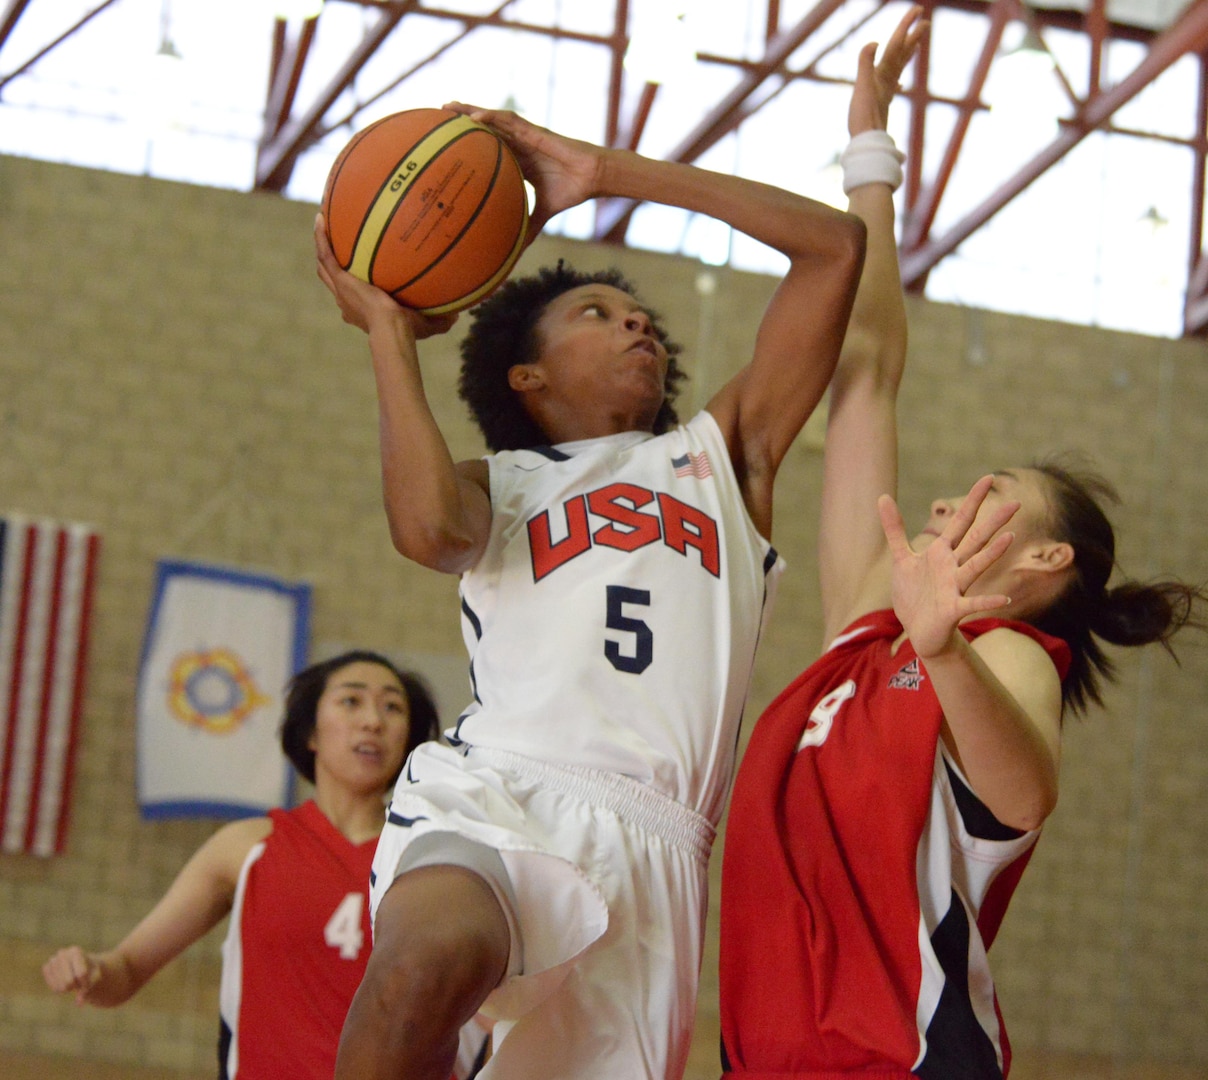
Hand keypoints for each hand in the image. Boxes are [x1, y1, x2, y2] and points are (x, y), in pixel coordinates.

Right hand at [43, 945, 100, 1004]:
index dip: (85, 981)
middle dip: (75, 986)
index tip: (87, 979)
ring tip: (72, 979)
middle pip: (68, 982)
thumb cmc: (90, 970)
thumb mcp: (94, 977)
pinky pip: (53, 986)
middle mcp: (62, 953)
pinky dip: (59, 988)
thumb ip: (88, 989)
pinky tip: (64, 981)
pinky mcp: (46, 967)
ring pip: (60, 987)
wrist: (81, 963)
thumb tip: (79, 1003)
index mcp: (76, 951)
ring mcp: (52, 960)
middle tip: (78, 980)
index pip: (81, 974)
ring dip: (68, 988)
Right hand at [313, 214, 456, 339]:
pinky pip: (326, 254)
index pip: (353, 298)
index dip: (352, 287)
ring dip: (322, 244)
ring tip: (322, 223)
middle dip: (331, 263)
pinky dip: (321, 236)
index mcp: (361, 311)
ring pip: (324, 265)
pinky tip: (321, 218)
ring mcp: (341, 290)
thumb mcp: (427, 325)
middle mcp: (347, 301)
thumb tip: (458, 316)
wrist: (392, 329)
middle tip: (334, 244)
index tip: (357, 276)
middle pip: (332, 279)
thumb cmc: (408, 332)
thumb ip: (441, 319)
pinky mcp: (341, 280)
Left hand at [443, 102, 603, 239]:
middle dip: (462, 121)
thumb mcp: (544, 214)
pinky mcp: (534, 131)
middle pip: (485, 129)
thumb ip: (529, 228)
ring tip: (447, 106)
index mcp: (518, 160)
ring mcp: (525, 135)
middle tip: (437, 118)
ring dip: (470, 110)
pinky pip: (509, 121)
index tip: (447, 147)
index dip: (468, 145)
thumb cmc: (572, 191)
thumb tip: (516, 254)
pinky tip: (474, 117)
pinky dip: (491, 118)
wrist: (592, 178)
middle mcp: (518, 144)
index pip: (487, 149)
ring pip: (492, 119)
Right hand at [848, 5, 927, 135]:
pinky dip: (896, 79)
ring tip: (915, 44)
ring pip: (899, 68)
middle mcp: (888, 80)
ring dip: (907, 54)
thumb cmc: (863, 117)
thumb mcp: (861, 87)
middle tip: (924, 21)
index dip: (906, 26)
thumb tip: (874, 42)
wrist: (867, 143)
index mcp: (884, 73)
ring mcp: (886, 91)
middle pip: (903, 54)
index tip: (918, 11)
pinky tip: (898, 83)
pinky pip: (892, 85)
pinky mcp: (882, 102)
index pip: (896, 44)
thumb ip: (866, 63)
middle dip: (913, 36)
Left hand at [878, 475, 1018, 658]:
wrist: (918, 631)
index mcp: (942, 552)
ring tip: (1010, 537)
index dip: (973, 500)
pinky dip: (986, 602)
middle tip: (1016, 503)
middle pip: (975, 540)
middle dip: (993, 522)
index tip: (989, 477)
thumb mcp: (902, 558)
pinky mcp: (952, 610)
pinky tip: (1003, 600)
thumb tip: (882, 497)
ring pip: (975, 567)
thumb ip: (895, 529)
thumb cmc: (915, 594)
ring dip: (992, 554)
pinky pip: (971, 605)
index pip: (961, 521)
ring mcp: (955, 588)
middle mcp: (953, 567)